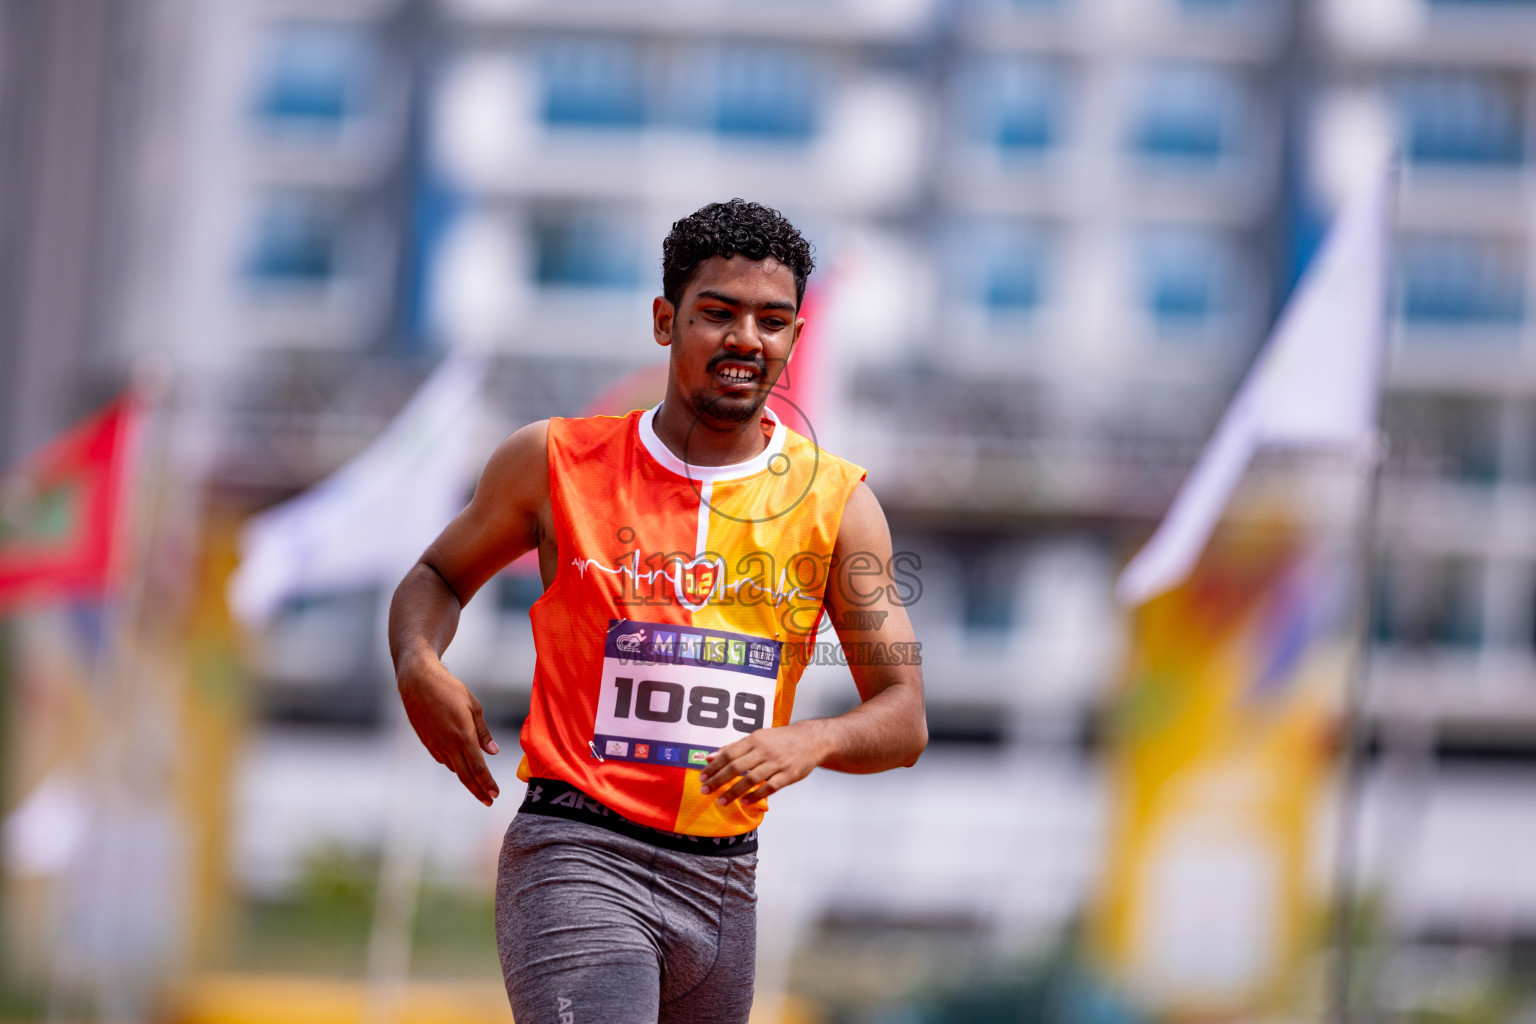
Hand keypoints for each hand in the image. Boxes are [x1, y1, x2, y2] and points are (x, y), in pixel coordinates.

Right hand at [398, 652, 499, 805]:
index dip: (487, 783)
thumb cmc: (449, 689)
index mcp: (462, 735)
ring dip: (466, 778)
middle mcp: (448, 744)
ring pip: (454, 768)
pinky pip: (443, 759)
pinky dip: (454, 764)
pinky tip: (460, 764)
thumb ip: (483, 732)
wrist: (418, 682)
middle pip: (465, 775)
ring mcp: (435, 745)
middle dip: (478, 791)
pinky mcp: (426, 742)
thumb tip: (493, 752)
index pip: (477, 767)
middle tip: (489, 801)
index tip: (495, 794)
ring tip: (478, 784)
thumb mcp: (473, 706)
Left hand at [698, 722, 830, 808]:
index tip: (702, 777)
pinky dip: (756, 796)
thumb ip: (733, 748)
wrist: (810, 740)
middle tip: (706, 790)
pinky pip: (769, 787)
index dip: (714, 766)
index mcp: (755, 740)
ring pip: (751, 779)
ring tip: (721, 801)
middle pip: (737, 767)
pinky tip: (745, 802)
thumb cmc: (780, 740)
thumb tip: (709, 756)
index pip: (729, 754)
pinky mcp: (788, 775)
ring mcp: (777, 763)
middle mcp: (764, 751)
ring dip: (734, 792)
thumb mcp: (757, 738)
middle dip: (719, 780)